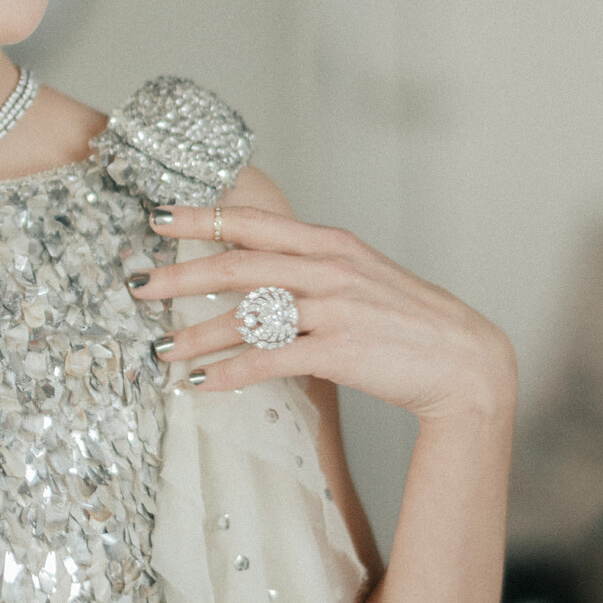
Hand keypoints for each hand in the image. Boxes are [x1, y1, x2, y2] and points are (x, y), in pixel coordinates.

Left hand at [135, 204, 516, 427]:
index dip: (202, 217)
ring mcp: (335, 308)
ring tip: (161, 350)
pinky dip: (229, 373)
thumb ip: (312, 266)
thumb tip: (257, 267)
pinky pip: (269, 361)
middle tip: (137, 286)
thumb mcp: (360, 277)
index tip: (158, 217)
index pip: (253, 222)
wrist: (465, 362)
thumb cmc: (407, 322)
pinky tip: (202, 385)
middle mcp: (329, 268)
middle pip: (238, 264)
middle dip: (181, 274)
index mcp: (331, 243)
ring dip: (196, 335)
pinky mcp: (340, 351)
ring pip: (247, 316)